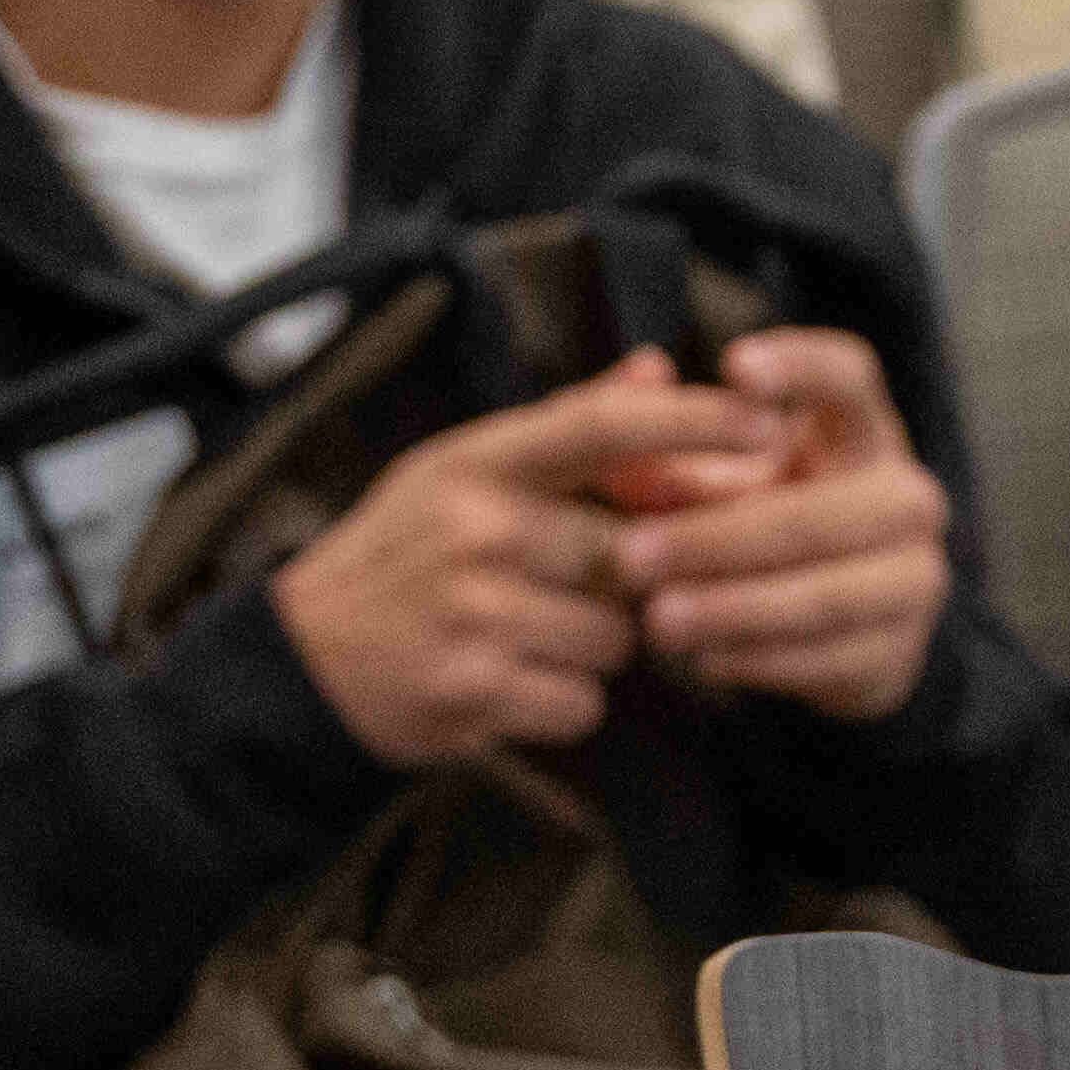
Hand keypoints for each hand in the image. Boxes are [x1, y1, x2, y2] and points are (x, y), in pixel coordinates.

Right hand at [266, 365, 697, 764]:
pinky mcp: (475, 692)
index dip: (692, 420)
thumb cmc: (400, 556)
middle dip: (620, 584)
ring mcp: (474, 614)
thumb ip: (565, 425)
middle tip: (562, 589)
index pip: (601, 426)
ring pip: (616, 639)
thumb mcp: (460, 472)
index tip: (766, 419)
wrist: (303, 661)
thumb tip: (656, 367)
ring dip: (591, 649)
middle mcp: (476, 531)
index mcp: (475, 464)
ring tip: (521, 637)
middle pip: (629, 556)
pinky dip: (559, 703)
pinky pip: (583, 703)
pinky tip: (506, 683)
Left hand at [602, 325, 955, 722]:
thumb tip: (625, 413)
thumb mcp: (708, 482)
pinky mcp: (900, 652)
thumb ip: (660, 454)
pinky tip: (704, 659)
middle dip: (717, 539)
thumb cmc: (754, 522)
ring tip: (658, 621)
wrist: (823, 625)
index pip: (850, 377)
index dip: (800, 367)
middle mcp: (905, 497)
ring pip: (827, 594)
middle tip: (629, 556)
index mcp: (861, 431)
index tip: (732, 369)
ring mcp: (914, 578)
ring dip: (734, 609)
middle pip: (820, 512)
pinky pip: (830, 660)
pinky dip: (761, 660)